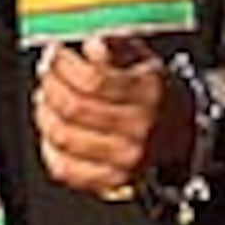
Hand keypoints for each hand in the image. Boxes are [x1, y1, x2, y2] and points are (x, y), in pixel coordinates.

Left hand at [35, 35, 186, 197]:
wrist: (179, 130)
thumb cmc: (151, 90)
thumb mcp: (140, 57)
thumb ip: (114, 45)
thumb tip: (92, 46)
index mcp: (149, 93)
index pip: (93, 81)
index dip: (63, 64)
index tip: (55, 52)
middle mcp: (140, 129)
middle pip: (73, 107)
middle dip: (50, 84)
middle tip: (46, 72)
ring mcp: (126, 159)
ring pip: (64, 137)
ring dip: (45, 112)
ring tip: (47, 97)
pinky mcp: (111, 179)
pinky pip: (65, 168)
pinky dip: (49, 146)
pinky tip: (53, 127)